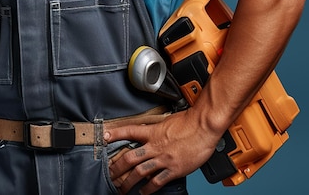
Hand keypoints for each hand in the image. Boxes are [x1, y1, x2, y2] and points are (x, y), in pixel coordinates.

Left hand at [105, 109, 219, 193]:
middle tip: (110, 173)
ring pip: (141, 172)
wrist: (204, 127)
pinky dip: (149, 189)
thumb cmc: (189, 122)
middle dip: (117, 167)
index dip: (115, 134)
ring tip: (121, 188)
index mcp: (153, 132)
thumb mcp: (168, 120)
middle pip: (130, 157)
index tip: (104, 136)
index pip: (129, 131)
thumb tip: (150, 134)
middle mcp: (156, 146)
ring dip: (129, 182)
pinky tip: (143, 192)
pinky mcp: (174, 169)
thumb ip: (157, 129)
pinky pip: (158, 181)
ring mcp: (164, 159)